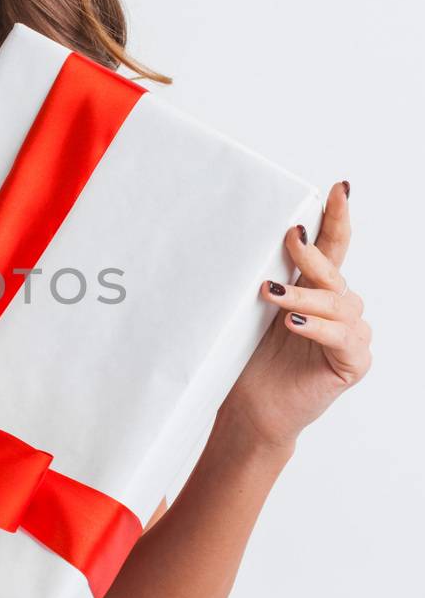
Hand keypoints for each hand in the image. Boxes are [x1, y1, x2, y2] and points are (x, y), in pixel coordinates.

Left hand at [220, 179, 371, 450]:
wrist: (251, 407)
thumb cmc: (250, 359)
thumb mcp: (253, 309)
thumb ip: (264, 276)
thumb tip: (246, 235)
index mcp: (317, 291)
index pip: (334, 247)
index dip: (338, 219)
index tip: (339, 190)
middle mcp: (339, 310)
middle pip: (335, 273)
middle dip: (313, 253)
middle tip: (291, 238)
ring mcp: (350, 336)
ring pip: (338, 304)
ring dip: (304, 296)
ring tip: (272, 296)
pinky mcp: (352, 363)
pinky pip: (343, 338)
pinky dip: (318, 328)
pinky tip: (294, 324)